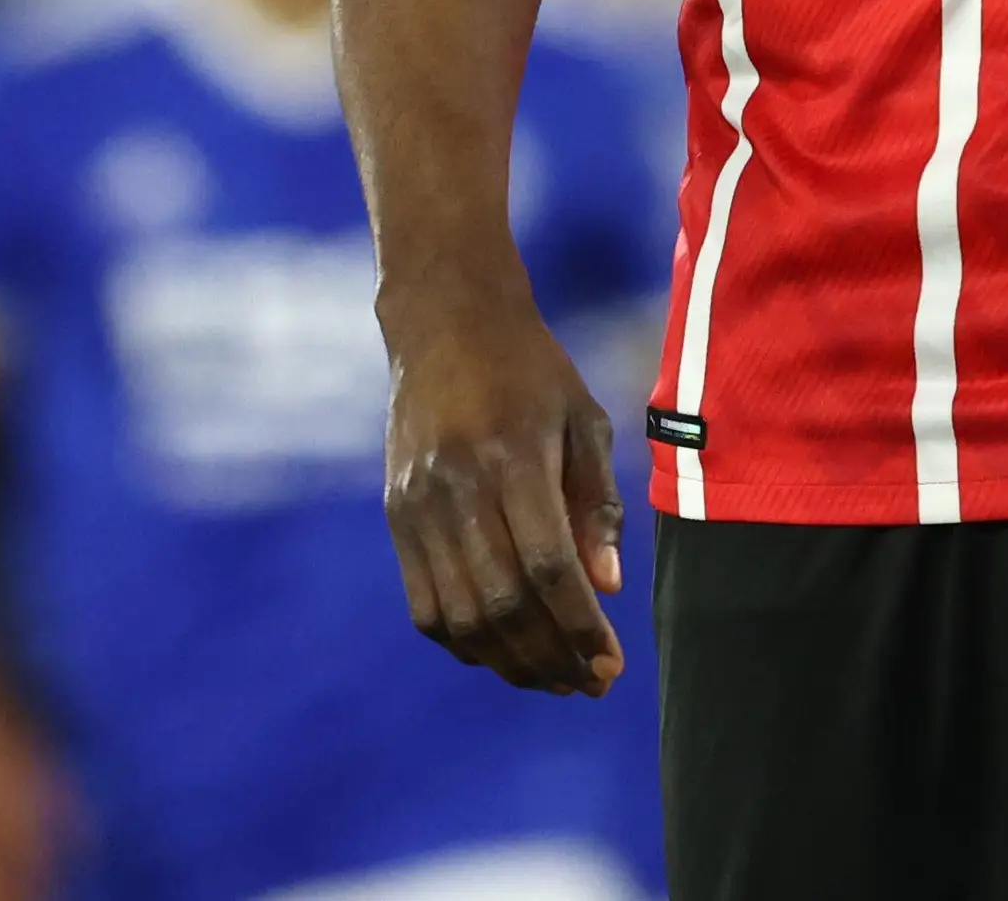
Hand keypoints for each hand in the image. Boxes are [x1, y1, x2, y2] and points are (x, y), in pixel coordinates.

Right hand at [379, 282, 626, 694]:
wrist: (445, 322)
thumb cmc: (532, 370)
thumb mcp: (583, 418)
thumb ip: (597, 503)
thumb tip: (608, 589)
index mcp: (514, 456)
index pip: (548, 565)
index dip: (580, 627)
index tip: (611, 665)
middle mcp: (458, 486)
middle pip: (502, 601)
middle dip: (550, 657)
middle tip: (588, 684)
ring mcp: (417, 505)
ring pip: (459, 615)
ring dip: (508, 662)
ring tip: (552, 679)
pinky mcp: (396, 516)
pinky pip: (424, 605)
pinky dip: (463, 642)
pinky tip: (503, 652)